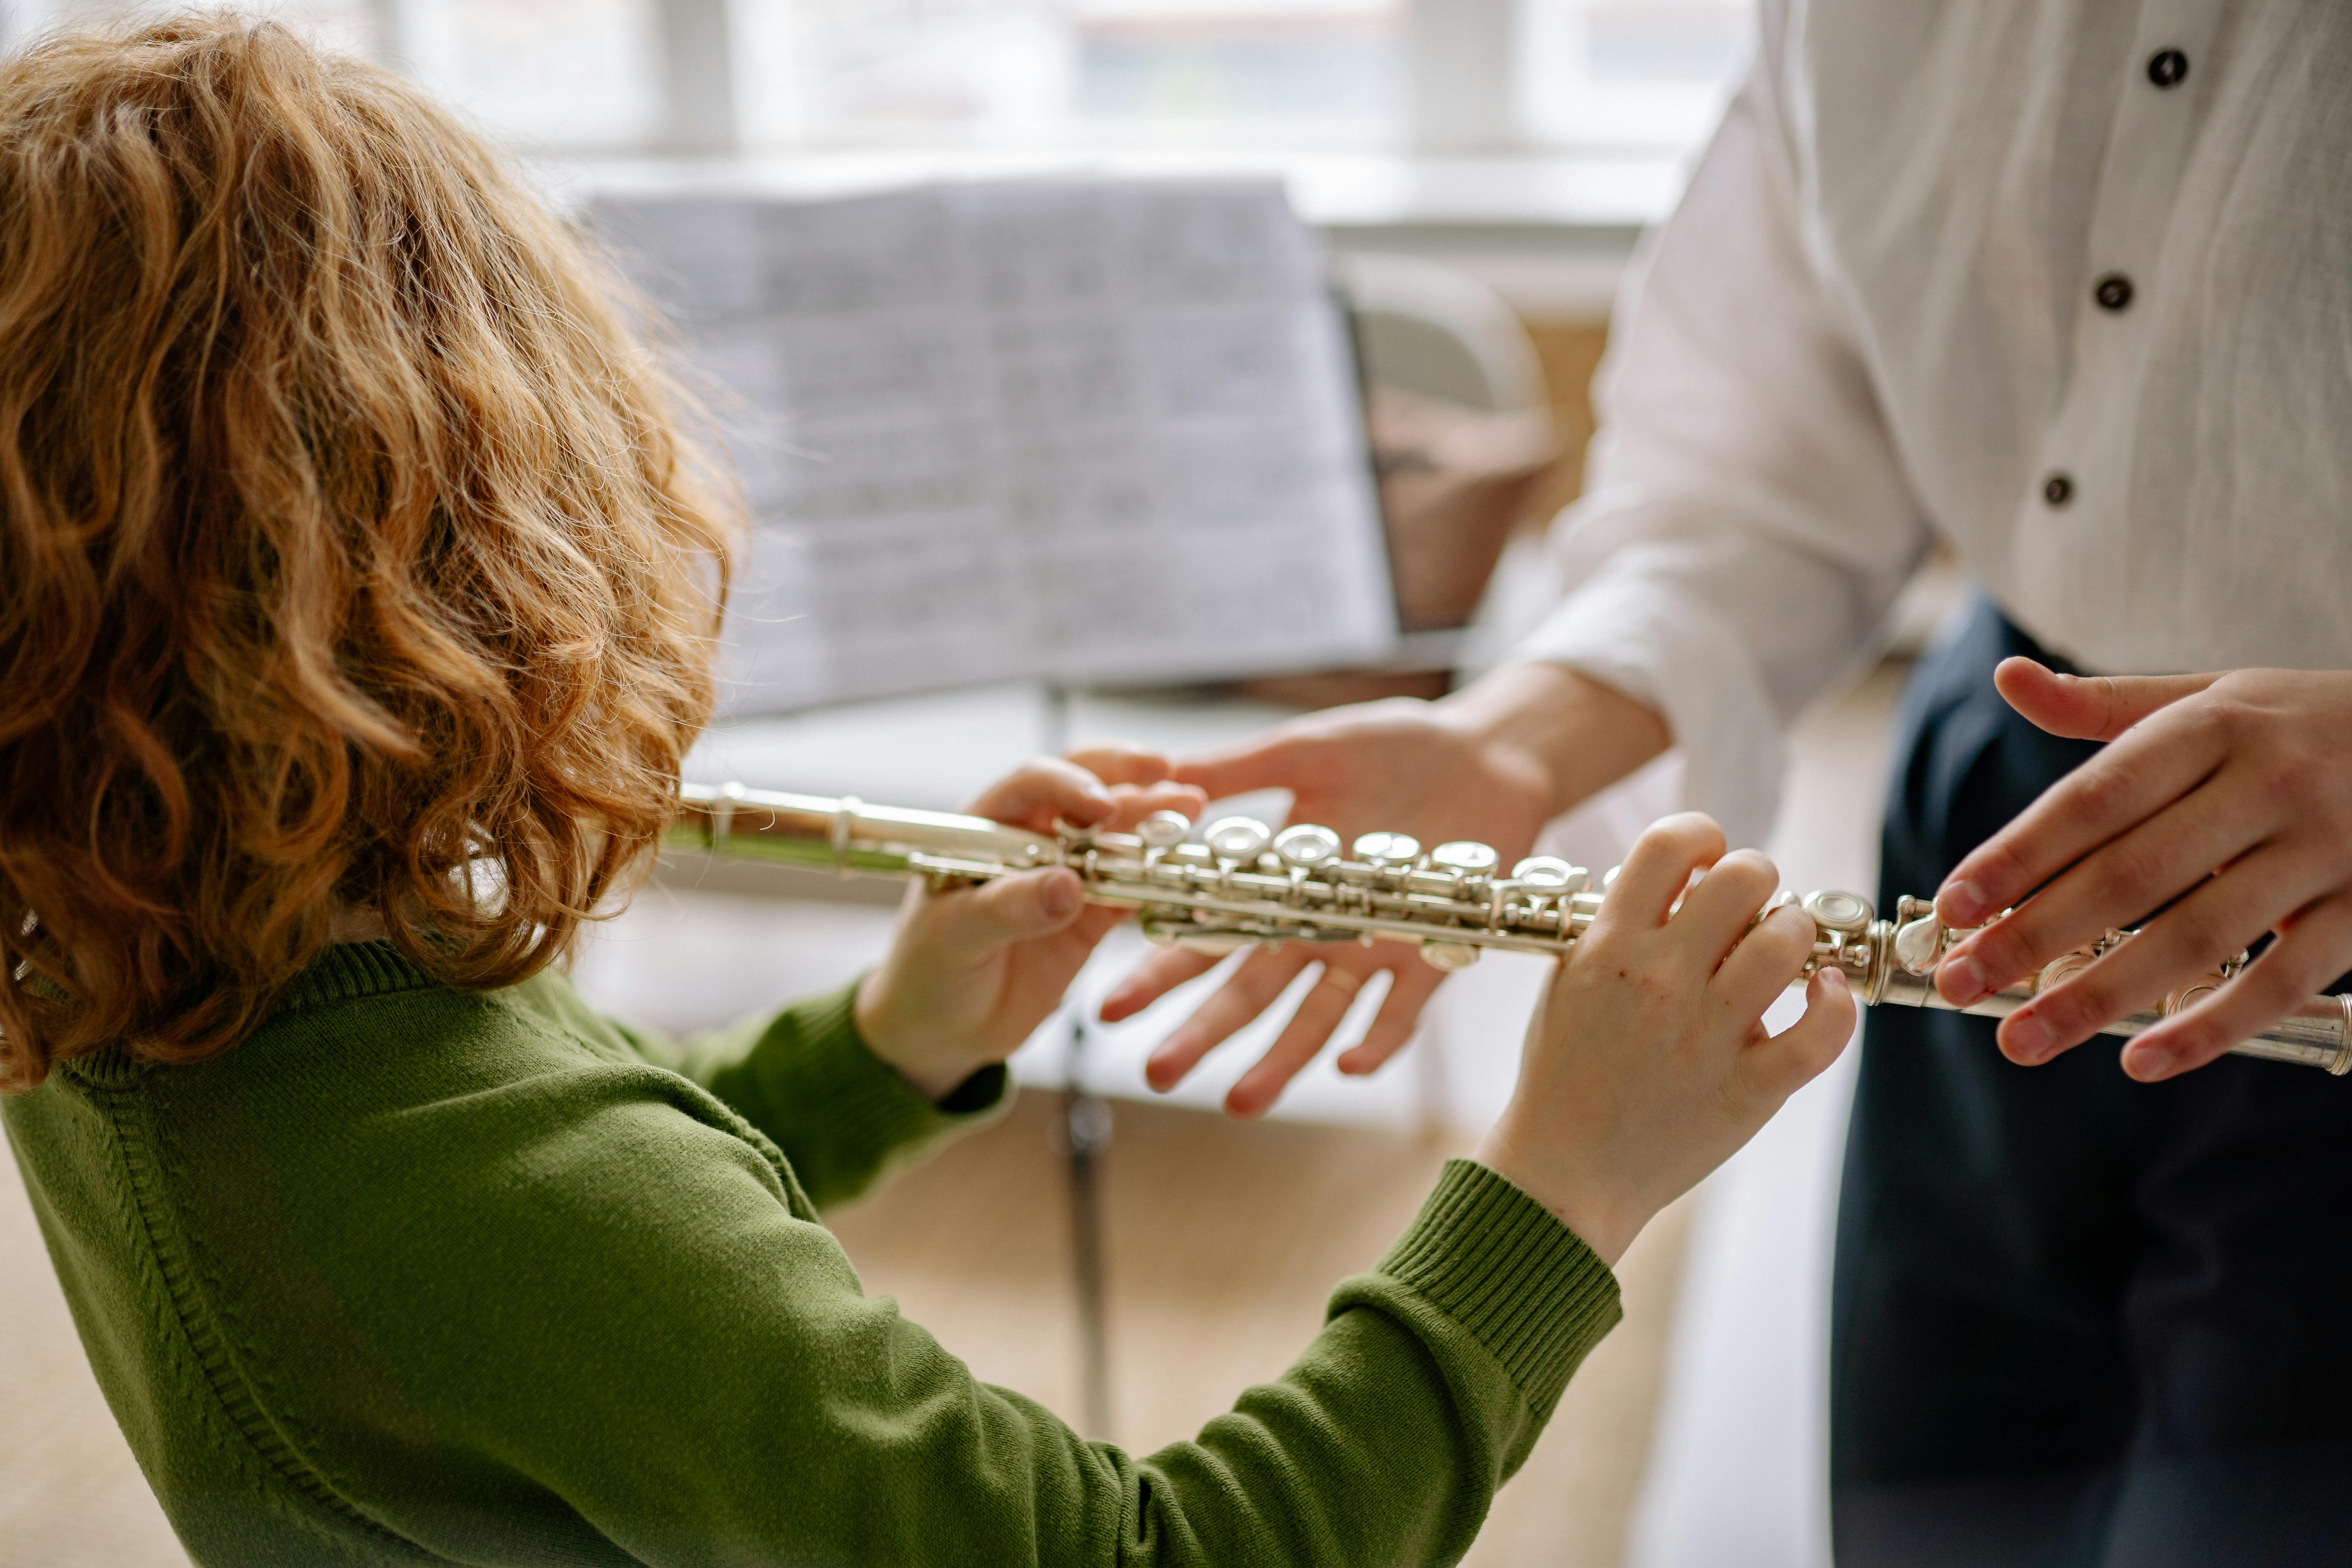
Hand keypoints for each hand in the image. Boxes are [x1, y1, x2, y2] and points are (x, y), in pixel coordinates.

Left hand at [854, 750, 1205, 1101]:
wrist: (943, 1028)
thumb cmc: (930, 971)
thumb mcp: (955, 939)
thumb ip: (1008, 909)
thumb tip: (1066, 885)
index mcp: (987, 828)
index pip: (1030, 786)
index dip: (1068, 786)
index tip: (1102, 806)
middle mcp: (1031, 840)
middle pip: (1084, 790)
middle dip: (1127, 779)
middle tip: (1168, 778)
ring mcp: (1067, 874)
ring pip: (1116, 835)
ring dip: (1153, 821)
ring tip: (1192, 808)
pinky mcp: (1092, 913)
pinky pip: (1131, 888)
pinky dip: (1157, 877)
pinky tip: (1186, 865)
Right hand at [1107, 666, 1667, 1116]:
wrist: (1486, 752)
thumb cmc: (1393, 744)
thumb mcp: (1304, 749)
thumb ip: (1237, 771)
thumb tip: (1160, 775)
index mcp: (1274, 882)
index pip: (1205, 936)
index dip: (1158, 973)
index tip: (1109, 1009)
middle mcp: (1315, 926)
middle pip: (1249, 991)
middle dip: (1203, 1034)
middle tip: (1158, 1073)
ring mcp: (1370, 947)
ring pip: (1315, 1017)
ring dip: (1279, 1059)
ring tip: (1240, 1102)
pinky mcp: (1431, 956)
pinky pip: (1400, 1013)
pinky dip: (1376, 1040)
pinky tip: (1347, 1067)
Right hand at [1474, 813, 1853, 1265]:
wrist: (1561, 1172)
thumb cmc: (1563, 1074)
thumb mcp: (1568, 981)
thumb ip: (1616, 926)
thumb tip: (1682, 883)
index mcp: (1608, 947)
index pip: (1669, 844)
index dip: (1702, 837)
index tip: (1705, 863)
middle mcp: (1659, 980)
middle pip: (1744, 878)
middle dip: (1756, 881)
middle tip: (1747, 913)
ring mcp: (1706, 1036)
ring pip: (1788, 942)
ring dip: (1795, 935)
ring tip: (1782, 955)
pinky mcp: (1748, 1090)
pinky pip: (1821, 1034)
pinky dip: (1835, 1005)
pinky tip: (1823, 996)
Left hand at [1930, 661, 2351, 1080]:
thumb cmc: (2296, 725)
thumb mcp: (2210, 696)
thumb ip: (2105, 704)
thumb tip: (2009, 676)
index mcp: (2214, 727)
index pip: (2096, 799)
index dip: (2020, 854)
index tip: (1953, 905)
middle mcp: (2269, 787)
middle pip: (2132, 874)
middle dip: (2035, 936)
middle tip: (1958, 985)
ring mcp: (2323, 854)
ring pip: (2199, 936)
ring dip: (2102, 995)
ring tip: (2022, 1038)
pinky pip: (2283, 981)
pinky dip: (2212, 1027)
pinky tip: (2142, 1060)